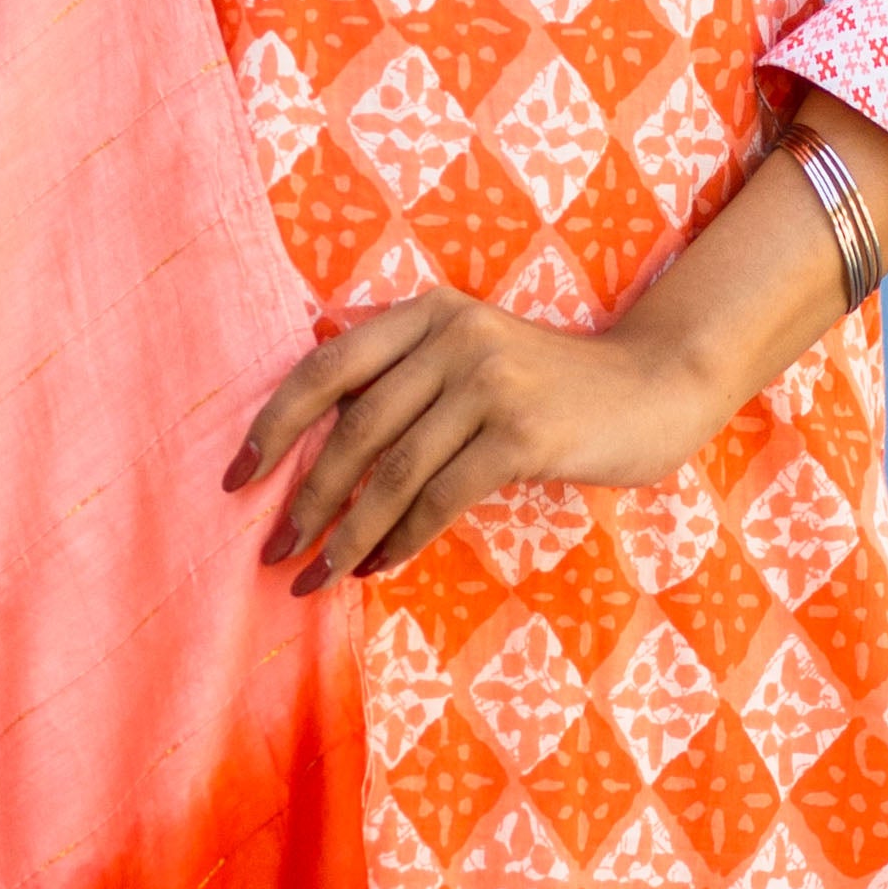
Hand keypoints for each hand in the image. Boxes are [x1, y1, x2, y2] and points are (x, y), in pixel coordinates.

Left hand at [230, 287, 730, 587]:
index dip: (274, 426)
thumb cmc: (549, 387)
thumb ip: (403, 383)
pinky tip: (379, 567)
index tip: (237, 480)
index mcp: (426, 312)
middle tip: (273, 551)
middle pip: (352, 430)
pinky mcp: (520, 433)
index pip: (325, 368)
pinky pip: (439, 498)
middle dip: (306, 499)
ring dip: (346, 534)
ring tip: (317, 576)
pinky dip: (401, 540)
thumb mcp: (470, 360)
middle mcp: (452, 337)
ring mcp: (488, 382)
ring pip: (391, 473)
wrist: (651, 388)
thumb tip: (310, 456)